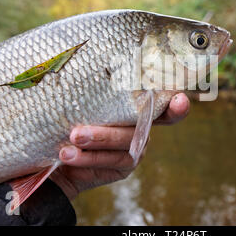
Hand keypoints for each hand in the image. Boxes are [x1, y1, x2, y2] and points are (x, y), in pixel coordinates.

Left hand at [50, 93, 189, 199]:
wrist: (55, 155)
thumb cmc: (69, 118)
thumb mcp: (77, 102)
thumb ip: (88, 93)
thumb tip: (78, 69)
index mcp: (135, 103)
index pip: (162, 99)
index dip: (175, 102)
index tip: (180, 101)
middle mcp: (142, 124)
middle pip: (137, 126)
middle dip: (106, 132)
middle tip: (75, 134)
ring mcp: (136, 146)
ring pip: (124, 145)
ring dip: (94, 145)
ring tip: (67, 147)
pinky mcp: (126, 165)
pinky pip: (112, 162)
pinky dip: (89, 159)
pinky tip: (68, 156)